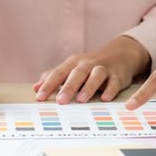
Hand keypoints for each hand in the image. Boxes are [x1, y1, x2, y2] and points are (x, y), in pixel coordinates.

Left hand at [33, 36, 150, 103]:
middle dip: (68, 87)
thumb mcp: (72, 68)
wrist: (120, 54)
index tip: (40, 97)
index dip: (48, 85)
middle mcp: (87, 64)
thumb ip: (54, 77)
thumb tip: (35, 87)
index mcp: (73, 64)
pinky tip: (105, 98)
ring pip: (96, 76)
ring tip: (81, 100)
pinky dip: (110, 90)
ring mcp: (103, 69)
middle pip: (76, 74)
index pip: (58, 73)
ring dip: (89, 87)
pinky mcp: (117, 75)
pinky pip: (114, 82)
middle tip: (60, 101)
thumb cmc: (90, 66)